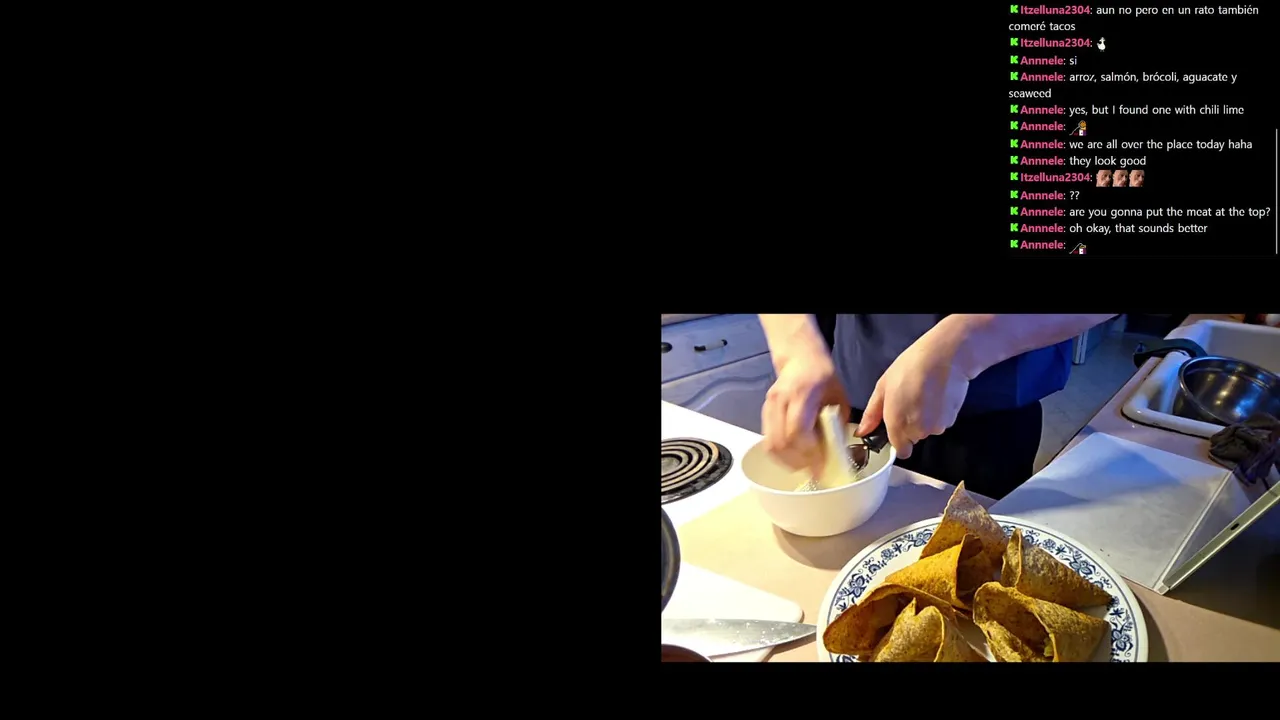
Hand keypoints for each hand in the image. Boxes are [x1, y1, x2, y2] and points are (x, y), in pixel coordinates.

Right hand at [761, 350, 850, 472]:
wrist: (799, 358)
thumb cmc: (823, 376)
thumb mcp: (839, 397)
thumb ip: (836, 424)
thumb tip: (835, 453)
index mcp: (801, 393)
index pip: (797, 429)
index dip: (808, 451)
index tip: (821, 465)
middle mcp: (780, 399)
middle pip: (781, 440)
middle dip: (798, 461)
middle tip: (814, 470)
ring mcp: (769, 406)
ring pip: (770, 444)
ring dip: (787, 461)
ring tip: (804, 466)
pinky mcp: (764, 413)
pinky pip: (768, 440)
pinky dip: (780, 454)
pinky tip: (794, 457)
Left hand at [856, 326, 969, 459]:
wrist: (943, 357)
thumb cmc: (909, 368)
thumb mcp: (882, 387)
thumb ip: (872, 414)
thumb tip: (862, 432)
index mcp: (897, 425)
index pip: (901, 451)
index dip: (899, 440)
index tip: (898, 425)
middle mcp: (917, 431)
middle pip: (914, 438)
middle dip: (911, 425)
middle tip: (910, 401)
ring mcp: (937, 427)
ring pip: (929, 430)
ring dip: (926, 419)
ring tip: (924, 395)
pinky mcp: (952, 419)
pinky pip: (942, 422)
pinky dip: (939, 413)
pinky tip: (936, 395)